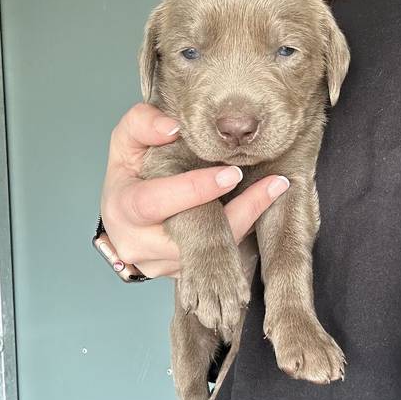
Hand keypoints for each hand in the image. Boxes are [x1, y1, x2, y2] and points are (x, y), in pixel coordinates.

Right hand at [99, 103, 289, 278]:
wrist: (123, 218)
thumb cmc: (128, 175)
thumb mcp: (125, 142)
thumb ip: (143, 125)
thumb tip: (172, 127)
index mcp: (124, 209)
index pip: (155, 202)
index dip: (194, 190)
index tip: (231, 174)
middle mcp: (141, 244)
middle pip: (195, 236)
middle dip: (239, 211)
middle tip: (274, 184)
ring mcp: (162, 265)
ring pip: (214, 252)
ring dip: (249, 220)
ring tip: (277, 188)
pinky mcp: (181, 274)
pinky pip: (219, 258)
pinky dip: (242, 231)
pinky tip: (264, 206)